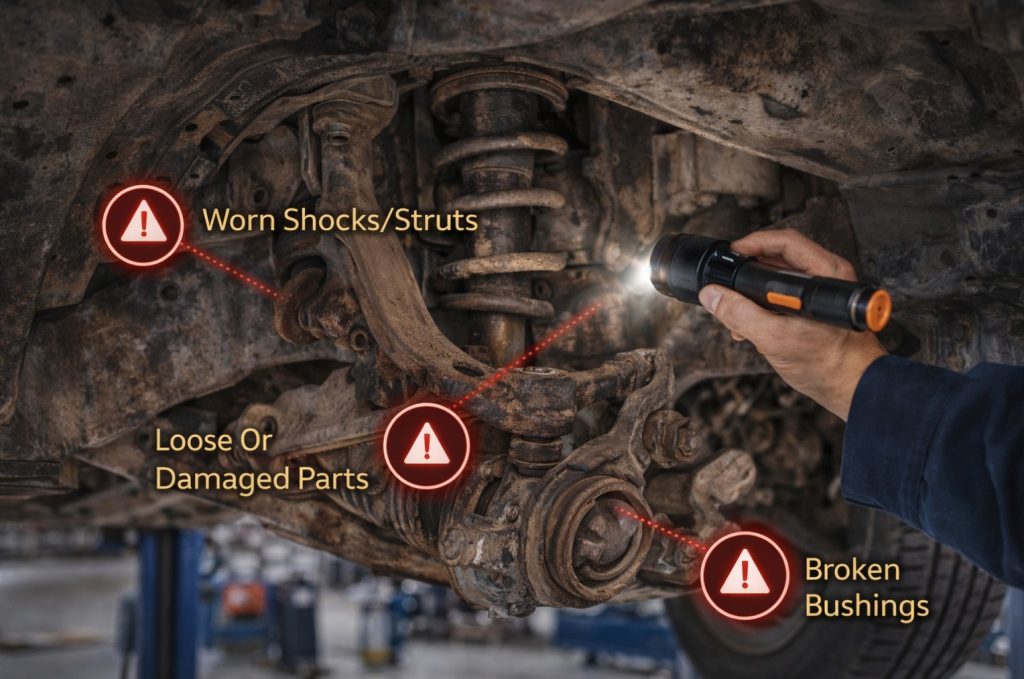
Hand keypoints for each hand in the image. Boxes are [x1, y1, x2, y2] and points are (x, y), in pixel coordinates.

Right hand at [697, 228, 885, 419]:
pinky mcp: (817, 309)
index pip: (784, 242)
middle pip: (778, 260)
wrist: (854, 388)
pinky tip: (752, 328)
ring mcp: (822, 293)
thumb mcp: (775, 339)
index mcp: (825, 274)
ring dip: (754, 295)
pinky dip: (765, 308)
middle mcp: (827, 277)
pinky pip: (785, 297)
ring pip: (779, 280)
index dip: (752, 245)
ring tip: (736, 314)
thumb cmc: (830, 365)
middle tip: (728, 284)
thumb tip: (713, 295)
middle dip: (749, 274)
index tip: (731, 255)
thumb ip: (740, 314)